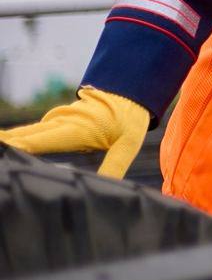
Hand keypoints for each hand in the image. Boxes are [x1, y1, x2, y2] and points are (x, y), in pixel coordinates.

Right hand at [0, 88, 150, 178]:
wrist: (130, 92)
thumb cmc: (130, 118)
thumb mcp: (128, 143)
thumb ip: (115, 165)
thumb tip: (104, 187)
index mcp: (74, 129)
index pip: (37, 141)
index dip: (16, 147)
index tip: (1, 149)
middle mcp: (60, 123)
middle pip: (23, 136)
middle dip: (4, 143)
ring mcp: (56, 120)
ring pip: (25, 133)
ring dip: (8, 141)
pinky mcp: (56, 121)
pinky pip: (32, 131)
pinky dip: (17, 138)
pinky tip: (6, 145)